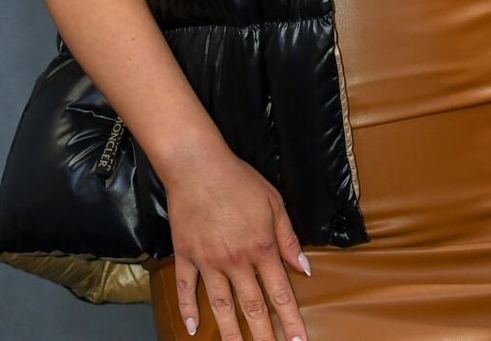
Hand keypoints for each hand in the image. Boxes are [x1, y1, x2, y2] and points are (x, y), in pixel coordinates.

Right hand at [160, 139, 312, 340]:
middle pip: (252, 306)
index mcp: (261, 248)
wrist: (198, 166)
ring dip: (231, 333)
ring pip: (221, 305)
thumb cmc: (239, 181)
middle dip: (264, 335)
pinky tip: (193, 329)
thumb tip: (304, 268)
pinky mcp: (186, 256)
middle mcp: (236, 261)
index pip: (280, 292)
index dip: (290, 319)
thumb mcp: (274, 204)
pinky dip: (188, 310)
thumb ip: (288, 239)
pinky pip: (187, 289)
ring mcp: (208, 261)